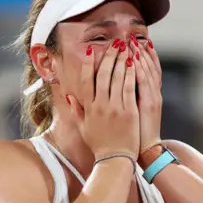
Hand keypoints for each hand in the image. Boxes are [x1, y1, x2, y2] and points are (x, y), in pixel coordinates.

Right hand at [67, 39, 138, 159]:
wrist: (115, 159)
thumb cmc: (99, 144)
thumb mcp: (84, 127)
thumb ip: (77, 110)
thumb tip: (69, 95)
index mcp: (89, 107)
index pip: (86, 80)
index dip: (88, 64)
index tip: (91, 51)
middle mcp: (100, 105)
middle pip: (103, 75)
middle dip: (109, 56)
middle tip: (114, 43)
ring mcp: (115, 108)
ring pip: (117, 78)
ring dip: (121, 60)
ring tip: (125, 48)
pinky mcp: (129, 112)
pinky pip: (130, 88)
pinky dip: (131, 74)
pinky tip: (133, 63)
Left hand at [130, 35, 161, 158]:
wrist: (145, 150)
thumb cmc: (134, 134)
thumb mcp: (132, 114)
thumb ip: (126, 99)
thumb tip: (116, 87)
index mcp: (147, 95)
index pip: (146, 71)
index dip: (142, 56)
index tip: (134, 43)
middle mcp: (152, 94)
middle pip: (149, 67)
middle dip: (141, 52)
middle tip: (134, 37)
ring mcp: (152, 98)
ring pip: (148, 72)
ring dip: (141, 57)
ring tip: (135, 42)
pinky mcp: (149, 105)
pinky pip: (145, 84)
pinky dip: (141, 71)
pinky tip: (135, 60)